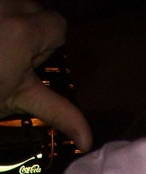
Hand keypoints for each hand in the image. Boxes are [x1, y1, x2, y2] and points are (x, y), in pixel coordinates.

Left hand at [0, 2, 90, 149]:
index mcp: (24, 31)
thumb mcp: (16, 100)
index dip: (47, 45)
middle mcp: (8, 6)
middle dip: (25, 30)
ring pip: (13, 4)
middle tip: (5, 59)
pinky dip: (0, 20)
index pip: (58, 27)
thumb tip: (88, 141)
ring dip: (6, 20)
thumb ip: (57, 113)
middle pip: (33, 8)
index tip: (30, 64)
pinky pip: (3, 9)